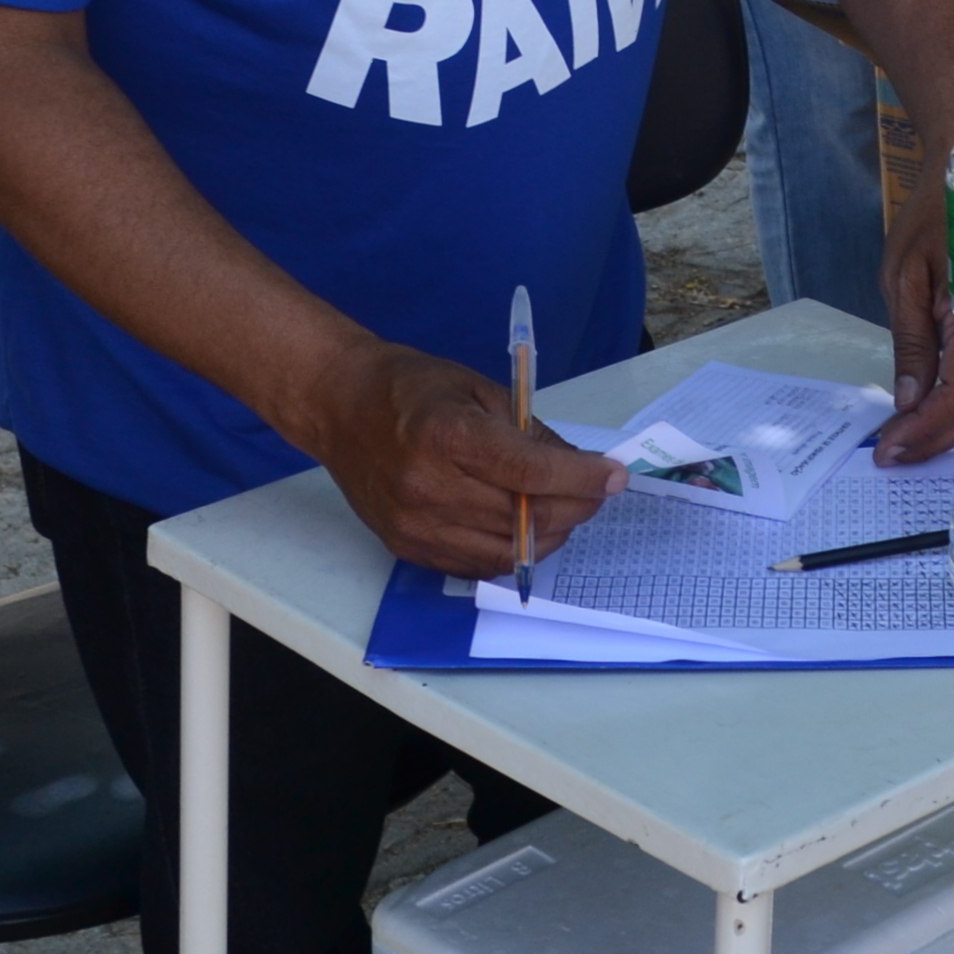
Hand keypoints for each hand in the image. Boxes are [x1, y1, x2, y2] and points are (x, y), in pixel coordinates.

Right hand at [314, 344, 622, 577]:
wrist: (339, 407)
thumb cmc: (411, 388)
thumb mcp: (478, 389)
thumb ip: (529, 431)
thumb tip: (579, 467)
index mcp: (446, 436)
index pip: (530, 471)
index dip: (581, 478)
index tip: (614, 476)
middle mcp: (428, 487)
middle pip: (524, 516)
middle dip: (575, 506)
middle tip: (596, 491)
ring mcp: (415, 525)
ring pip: (507, 550)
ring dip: (550, 534)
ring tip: (564, 509)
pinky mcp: (406, 548)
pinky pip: (477, 565)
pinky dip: (512, 551)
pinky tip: (526, 528)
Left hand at [874, 171, 953, 462]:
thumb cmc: (934, 214)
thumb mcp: (905, 275)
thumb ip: (912, 339)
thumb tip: (908, 400)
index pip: (953, 397)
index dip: (921, 430)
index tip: (889, 452)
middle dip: (931, 439)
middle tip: (894, 457)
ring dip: (947, 427)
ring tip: (911, 443)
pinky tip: (939, 413)